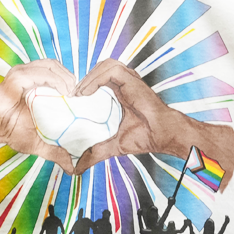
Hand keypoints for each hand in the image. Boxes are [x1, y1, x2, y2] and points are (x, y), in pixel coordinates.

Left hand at [73, 59, 233, 189]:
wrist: (163, 135)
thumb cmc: (145, 137)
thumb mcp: (113, 144)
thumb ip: (96, 152)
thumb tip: (77, 168)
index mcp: (120, 92)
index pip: (98, 79)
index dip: (84, 85)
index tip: (71, 100)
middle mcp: (124, 82)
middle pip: (99, 69)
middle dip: (83, 79)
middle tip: (71, 96)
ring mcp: (128, 79)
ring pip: (103, 65)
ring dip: (87, 77)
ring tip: (77, 94)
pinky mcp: (131, 79)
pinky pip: (109, 71)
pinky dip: (94, 79)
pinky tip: (85, 93)